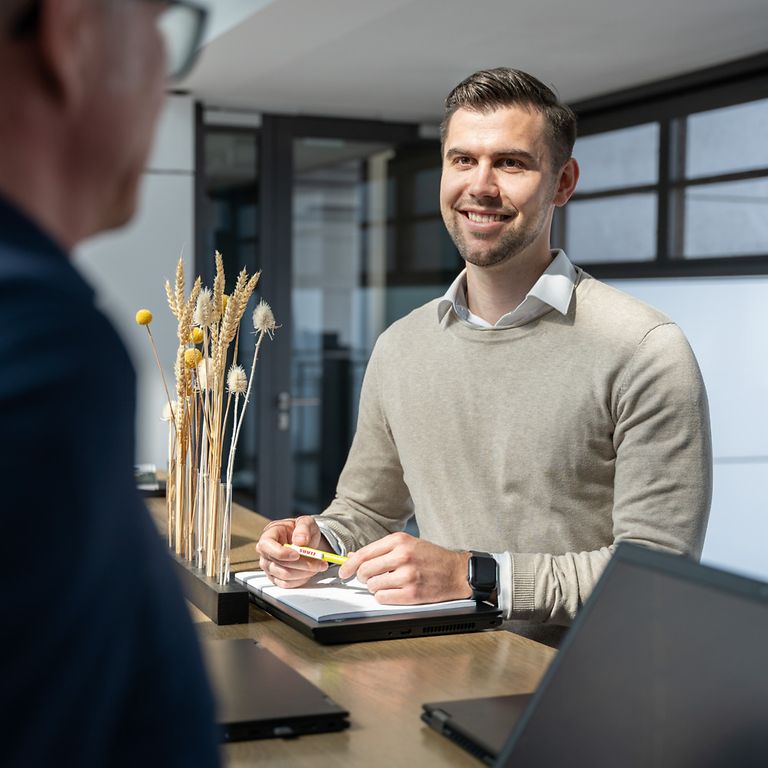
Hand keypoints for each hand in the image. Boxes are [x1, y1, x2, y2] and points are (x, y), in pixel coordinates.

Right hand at [256, 516, 329, 587]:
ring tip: (318, 564)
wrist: (305, 540)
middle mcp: (266, 552)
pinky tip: (310, 571)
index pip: (266, 546)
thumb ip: (303, 528)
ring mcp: (269, 566)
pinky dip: (301, 579)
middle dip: (302, 564)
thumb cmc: (301, 530)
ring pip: (284, 576)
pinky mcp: (276, 578)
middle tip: (320, 561)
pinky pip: (287, 584)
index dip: (281, 552)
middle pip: (279, 564)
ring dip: (304, 572)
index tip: (297, 554)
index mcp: (268, 535)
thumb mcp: (306, 522)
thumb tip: (300, 540)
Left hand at [338, 532, 471, 603]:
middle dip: (363, 577)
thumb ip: (380, 550)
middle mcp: (402, 556)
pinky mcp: (412, 593)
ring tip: (387, 583)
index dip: (349, 565)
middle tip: (368, 578)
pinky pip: (383, 598)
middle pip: (365, 570)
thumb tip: (354, 556)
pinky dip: (384, 596)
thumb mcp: (406, 544)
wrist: (456, 571)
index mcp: (399, 540)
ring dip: (375, 587)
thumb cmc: (431, 557)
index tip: (344, 571)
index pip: (364, 553)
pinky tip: (394, 591)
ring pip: (373, 586)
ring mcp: (407, 575)